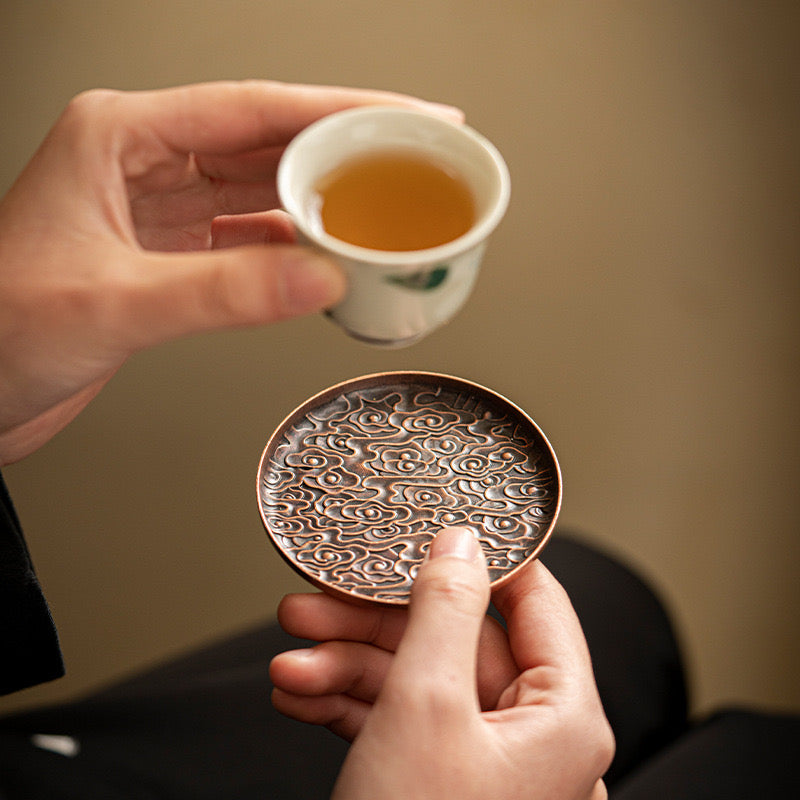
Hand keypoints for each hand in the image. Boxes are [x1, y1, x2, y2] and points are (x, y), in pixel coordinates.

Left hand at [0, 81, 461, 464]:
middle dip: (346, 150)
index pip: (254, 107)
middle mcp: (145, 164)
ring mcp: (161, 210)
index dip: (342, 111)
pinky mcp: (171, 256)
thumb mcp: (113, 304)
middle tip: (414, 159)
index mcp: (120, 136)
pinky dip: (295, 250)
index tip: (404, 118)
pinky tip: (330, 258)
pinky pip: (251, 240)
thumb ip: (222, 293)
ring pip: (264, 190)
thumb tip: (319, 279)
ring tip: (385, 207)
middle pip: (269, 141)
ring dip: (325, 202)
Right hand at [270, 528, 614, 799]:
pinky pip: (396, 726)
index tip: (430, 529)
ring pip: (415, 684)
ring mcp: (480, 768)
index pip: (534, 602)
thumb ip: (445, 611)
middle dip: (374, 623)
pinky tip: (300, 694)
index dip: (483, 559)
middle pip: (454, 643)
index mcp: (562, 716)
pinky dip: (347, 707)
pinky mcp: (436, 787)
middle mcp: (530, 740)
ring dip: (345, 668)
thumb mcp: (425, 704)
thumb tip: (462, 542)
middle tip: (317, 601)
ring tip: (288, 660)